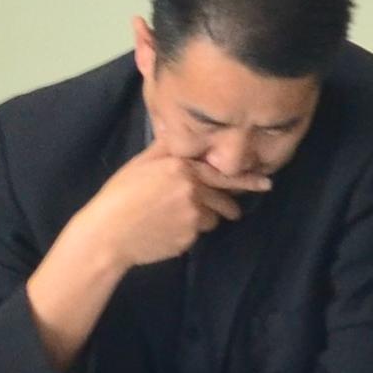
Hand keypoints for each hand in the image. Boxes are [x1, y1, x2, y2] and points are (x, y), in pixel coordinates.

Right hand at [68, 143, 256, 273]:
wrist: (107, 234)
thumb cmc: (119, 196)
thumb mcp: (141, 163)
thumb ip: (166, 148)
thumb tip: (180, 132)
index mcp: (181, 167)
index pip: (223, 173)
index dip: (247, 180)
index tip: (266, 183)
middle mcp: (192, 190)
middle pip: (224, 201)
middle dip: (227, 206)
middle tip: (226, 209)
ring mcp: (192, 217)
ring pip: (213, 219)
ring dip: (204, 219)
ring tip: (176, 217)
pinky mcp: (188, 240)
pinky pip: (198, 235)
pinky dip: (189, 233)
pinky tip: (166, 230)